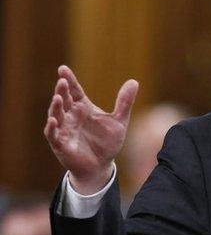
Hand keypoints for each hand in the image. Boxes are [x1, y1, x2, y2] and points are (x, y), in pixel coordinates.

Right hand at [44, 65, 138, 194]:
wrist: (102, 165)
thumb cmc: (107, 142)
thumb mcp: (119, 120)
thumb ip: (124, 102)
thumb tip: (134, 81)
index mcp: (83, 108)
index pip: (74, 91)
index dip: (69, 80)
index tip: (63, 68)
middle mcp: (71, 116)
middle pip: (64, 100)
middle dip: (61, 91)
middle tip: (62, 81)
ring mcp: (64, 129)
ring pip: (56, 115)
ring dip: (55, 107)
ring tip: (57, 97)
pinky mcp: (61, 144)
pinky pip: (53, 134)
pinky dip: (52, 127)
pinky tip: (53, 120)